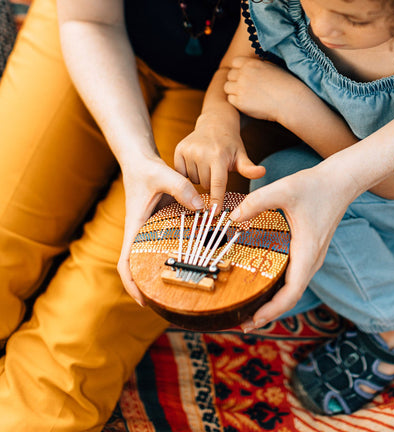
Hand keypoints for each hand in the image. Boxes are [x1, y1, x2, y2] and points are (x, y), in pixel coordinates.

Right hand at [118, 153, 204, 303]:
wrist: (140, 159)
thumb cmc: (146, 168)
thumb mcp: (163, 174)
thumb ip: (181, 188)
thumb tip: (200, 207)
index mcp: (135, 226)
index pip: (126, 262)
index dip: (132, 284)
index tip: (143, 301)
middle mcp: (140, 231)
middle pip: (137, 266)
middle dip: (148, 286)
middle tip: (170, 302)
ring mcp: (148, 228)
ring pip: (150, 256)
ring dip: (160, 271)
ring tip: (184, 287)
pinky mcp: (157, 222)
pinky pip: (163, 243)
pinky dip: (173, 253)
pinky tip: (192, 257)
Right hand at [174, 110, 264, 207]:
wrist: (214, 123)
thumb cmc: (230, 143)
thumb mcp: (241, 155)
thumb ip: (249, 168)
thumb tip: (263, 172)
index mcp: (218, 156)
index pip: (217, 184)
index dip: (216, 200)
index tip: (213, 214)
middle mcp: (201, 152)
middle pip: (205, 185)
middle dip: (211, 184)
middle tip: (216, 171)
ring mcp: (188, 151)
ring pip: (192, 181)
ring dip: (199, 179)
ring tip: (206, 165)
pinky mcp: (178, 150)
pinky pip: (181, 174)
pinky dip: (188, 173)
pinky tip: (196, 164)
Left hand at [225, 57, 305, 123]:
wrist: (290, 101)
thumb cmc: (285, 83)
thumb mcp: (272, 66)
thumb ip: (258, 64)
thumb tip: (250, 63)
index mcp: (251, 63)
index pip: (235, 62)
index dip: (239, 68)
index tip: (245, 74)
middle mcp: (243, 74)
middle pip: (229, 75)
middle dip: (236, 80)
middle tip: (247, 86)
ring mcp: (240, 88)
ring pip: (227, 87)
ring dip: (234, 90)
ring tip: (246, 94)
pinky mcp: (240, 102)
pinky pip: (230, 100)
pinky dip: (237, 101)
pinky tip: (248, 102)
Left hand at [228, 157, 359, 329]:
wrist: (341, 181)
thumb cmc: (315, 185)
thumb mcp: (283, 190)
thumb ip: (256, 202)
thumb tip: (231, 218)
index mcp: (307, 251)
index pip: (291, 292)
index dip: (272, 310)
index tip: (254, 320)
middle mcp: (312, 260)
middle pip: (291, 297)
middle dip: (269, 313)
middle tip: (242, 323)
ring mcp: (312, 257)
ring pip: (293, 289)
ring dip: (274, 303)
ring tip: (250, 310)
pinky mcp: (310, 251)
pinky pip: (294, 277)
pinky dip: (279, 289)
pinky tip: (263, 286)